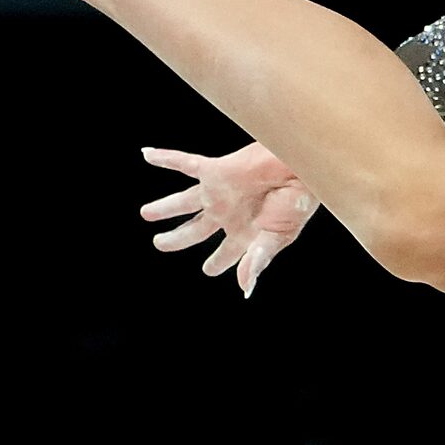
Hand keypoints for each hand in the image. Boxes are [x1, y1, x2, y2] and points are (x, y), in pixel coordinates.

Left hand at [137, 141, 320, 296]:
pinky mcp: (216, 171)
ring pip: (183, 202)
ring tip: (146, 213)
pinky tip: (147, 154)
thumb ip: (258, 261)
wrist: (298, 166)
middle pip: (195, 230)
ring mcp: (220, 192)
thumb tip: (245, 289)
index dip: (217, 263)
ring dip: (164, 207)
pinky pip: (185, 164)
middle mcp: (228, 213)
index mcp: (246, 232)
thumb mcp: (278, 237)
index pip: (226, 252)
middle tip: (160, 243)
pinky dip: (165, 159)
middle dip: (177, 239)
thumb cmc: (297, 200)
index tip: (209, 270)